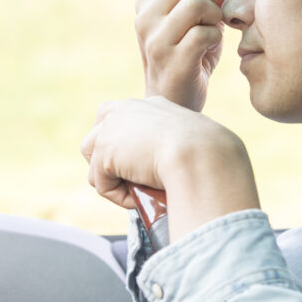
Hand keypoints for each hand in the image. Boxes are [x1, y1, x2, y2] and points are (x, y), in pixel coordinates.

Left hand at [81, 97, 259, 240]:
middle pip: (96, 138)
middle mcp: (127, 109)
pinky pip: (102, 184)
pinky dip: (120, 196)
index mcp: (151, 105)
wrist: (201, 153)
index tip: (137, 163)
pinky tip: (144, 194)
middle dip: (108, 162)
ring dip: (114, 180)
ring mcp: (112, 128)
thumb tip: (158, 169)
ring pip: (95, 163)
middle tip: (134, 179)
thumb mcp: (188, 142)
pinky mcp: (104, 150)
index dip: (122, 145)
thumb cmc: (206, 153)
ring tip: (139, 189)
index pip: (119, 119)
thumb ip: (169, 147)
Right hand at [135, 0, 256, 110]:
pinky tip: (209, 50)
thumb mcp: (199, 19)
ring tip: (210, 33)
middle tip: (217, 15)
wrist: (176, 102)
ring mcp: (154, 38)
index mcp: (147, 0)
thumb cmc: (192, 56)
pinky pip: (204, 33)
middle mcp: (144, 16)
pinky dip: (215, 39)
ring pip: (195, 3)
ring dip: (214, 18)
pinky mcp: (170, 59)